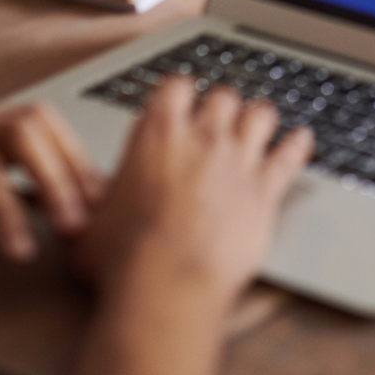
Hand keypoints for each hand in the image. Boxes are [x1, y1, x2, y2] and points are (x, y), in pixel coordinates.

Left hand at [0, 93, 103, 288]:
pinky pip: (40, 126)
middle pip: (21, 129)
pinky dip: (65, 154)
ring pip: (39, 120)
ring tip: (93, 203)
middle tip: (74, 224)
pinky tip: (82, 188)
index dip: (5, 209)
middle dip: (54, 177)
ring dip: (70, 160)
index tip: (22, 252)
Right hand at [77, 78, 312, 315]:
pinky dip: (298, 146)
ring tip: (259, 122)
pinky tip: (302, 140)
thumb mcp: (86, 225)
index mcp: (156, 136)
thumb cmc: (121, 261)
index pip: (175, 87)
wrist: (165, 287)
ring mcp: (237, 162)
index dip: (179, 93)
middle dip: (222, 105)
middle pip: (223, 96)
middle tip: (219, 118)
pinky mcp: (265, 192)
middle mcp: (201, 140)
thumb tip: (71, 207)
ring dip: (259, 118)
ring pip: (260, 115)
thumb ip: (91, 203)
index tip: (180, 100)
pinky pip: (290, 156)